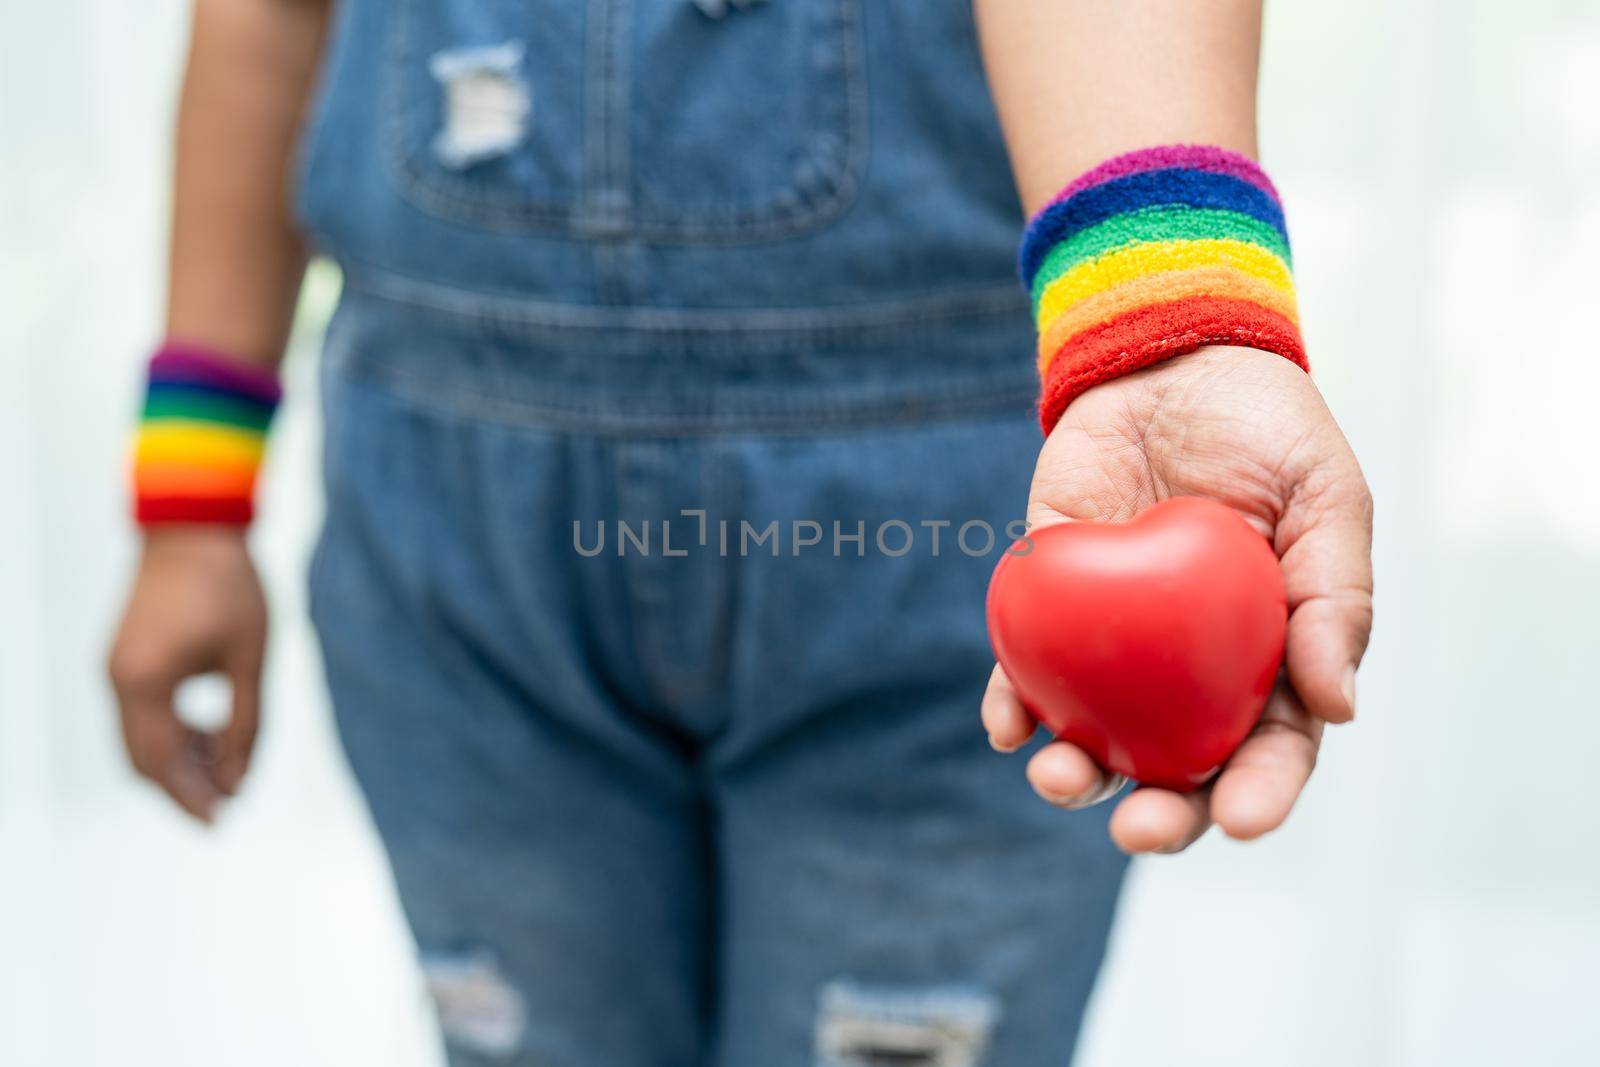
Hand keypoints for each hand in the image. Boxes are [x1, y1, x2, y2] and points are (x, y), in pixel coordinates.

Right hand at [107, 526, 266, 821]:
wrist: (194, 527)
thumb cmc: (231, 587)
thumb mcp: (252, 659)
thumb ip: (247, 723)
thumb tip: (240, 780)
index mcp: (146, 682)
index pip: (163, 762)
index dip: (191, 798)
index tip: (221, 822)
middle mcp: (119, 680)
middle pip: (143, 759)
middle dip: (183, 787)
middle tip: (227, 807)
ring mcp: (116, 668)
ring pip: (140, 738)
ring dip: (179, 760)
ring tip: (228, 769)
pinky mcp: (125, 657)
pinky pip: (142, 713)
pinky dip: (172, 732)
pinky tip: (212, 734)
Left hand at [982, 346, 1372, 852]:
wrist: (1169, 357)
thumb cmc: (1265, 429)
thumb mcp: (1326, 498)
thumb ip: (1335, 596)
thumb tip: (1339, 710)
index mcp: (1273, 655)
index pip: (1272, 746)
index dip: (1259, 791)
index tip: (1240, 820)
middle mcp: (1194, 665)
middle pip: (1178, 764)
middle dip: (1160, 812)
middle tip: (1136, 830)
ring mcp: (1119, 640)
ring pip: (1097, 733)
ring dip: (1075, 772)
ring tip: (1058, 779)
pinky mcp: (1053, 601)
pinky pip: (1028, 669)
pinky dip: (1014, 702)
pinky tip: (1008, 724)